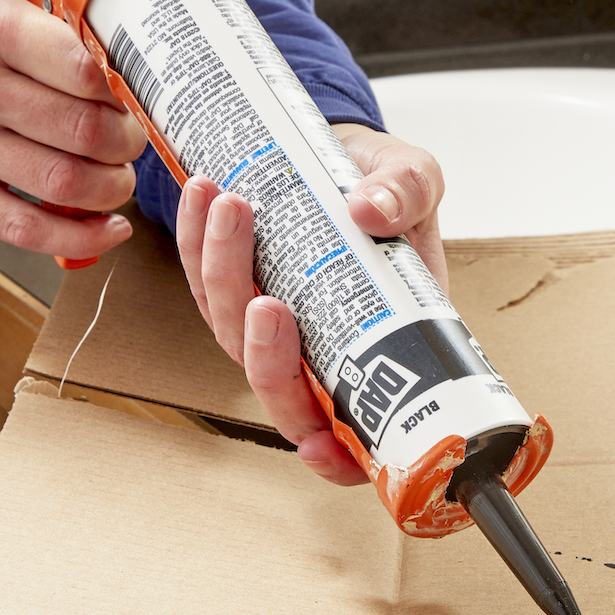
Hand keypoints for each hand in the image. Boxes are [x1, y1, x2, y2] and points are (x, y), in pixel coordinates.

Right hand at [0, 0, 148, 257]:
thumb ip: (70, 10)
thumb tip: (135, 40)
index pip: (85, 72)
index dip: (125, 95)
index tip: (132, 101)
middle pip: (83, 133)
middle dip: (126, 145)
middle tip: (130, 142)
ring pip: (63, 184)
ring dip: (112, 188)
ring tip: (118, 177)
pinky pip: (25, 229)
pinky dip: (81, 236)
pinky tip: (110, 227)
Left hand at [176, 124, 445, 484]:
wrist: (352, 157)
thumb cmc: (393, 188)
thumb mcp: (418, 179)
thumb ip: (409, 192)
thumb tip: (371, 211)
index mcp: (384, 345)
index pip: (357, 430)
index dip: (335, 457)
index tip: (319, 442)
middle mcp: (324, 349)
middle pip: (281, 388)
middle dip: (266, 355)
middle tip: (267, 300)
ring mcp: (275, 325)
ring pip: (234, 332)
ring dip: (224, 274)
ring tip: (230, 208)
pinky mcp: (237, 289)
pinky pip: (206, 283)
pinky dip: (197, 243)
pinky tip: (202, 197)